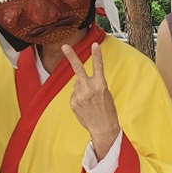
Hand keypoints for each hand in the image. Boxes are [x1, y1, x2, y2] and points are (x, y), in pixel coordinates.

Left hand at [61, 42, 120, 157]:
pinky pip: (74, 94)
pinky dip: (78, 97)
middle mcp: (89, 89)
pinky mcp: (73, 102)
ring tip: (90, 100)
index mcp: (101, 85)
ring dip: (82, 88)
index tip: (95, 44)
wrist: (103, 128)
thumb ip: (93, 84)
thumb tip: (78, 80)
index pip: (98, 66)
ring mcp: (80, 96)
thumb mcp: (106, 94)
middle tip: (64, 46)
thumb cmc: (107, 110)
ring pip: (77, 84)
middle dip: (71, 56)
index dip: (97, 54)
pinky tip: (85, 105)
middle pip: (78, 69)